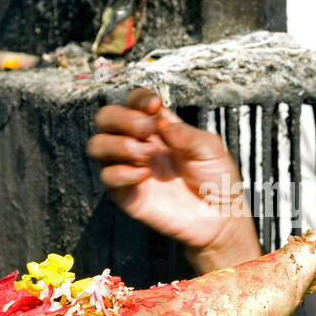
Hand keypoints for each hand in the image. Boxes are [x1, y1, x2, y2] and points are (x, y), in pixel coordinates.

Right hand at [87, 88, 261, 272]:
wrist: (219, 217)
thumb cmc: (216, 179)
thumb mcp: (210, 148)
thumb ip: (185, 133)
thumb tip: (160, 122)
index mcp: (158, 128)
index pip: (133, 102)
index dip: (138, 99)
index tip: (155, 106)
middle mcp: (139, 144)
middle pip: (106, 118)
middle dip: (122, 118)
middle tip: (147, 131)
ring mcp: (129, 168)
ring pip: (97, 145)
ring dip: (117, 144)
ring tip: (146, 155)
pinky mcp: (126, 194)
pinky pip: (107, 177)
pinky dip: (122, 172)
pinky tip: (145, 176)